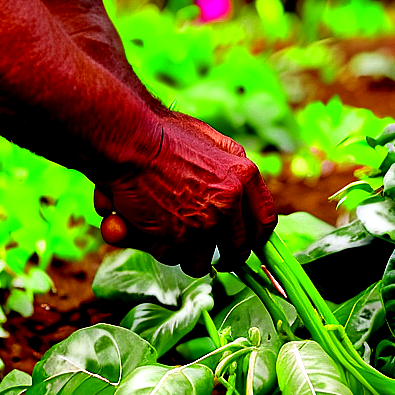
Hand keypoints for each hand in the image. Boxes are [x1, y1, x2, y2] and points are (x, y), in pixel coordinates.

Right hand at [94, 112, 276, 275]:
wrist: (130, 139)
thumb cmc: (161, 133)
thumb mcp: (209, 138)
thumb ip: (228, 162)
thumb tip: (238, 184)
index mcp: (244, 174)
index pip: (265, 221)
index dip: (254, 239)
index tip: (244, 246)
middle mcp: (231, 200)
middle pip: (239, 249)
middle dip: (225, 257)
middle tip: (212, 257)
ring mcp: (207, 221)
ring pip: (203, 261)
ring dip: (187, 255)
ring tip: (170, 236)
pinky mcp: (181, 237)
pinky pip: (174, 258)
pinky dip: (161, 249)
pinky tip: (150, 229)